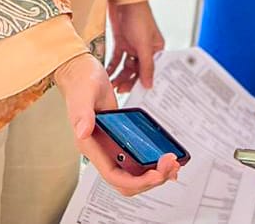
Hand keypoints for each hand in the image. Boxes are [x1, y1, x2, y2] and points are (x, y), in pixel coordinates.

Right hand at [54, 52, 179, 196]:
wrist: (82, 73)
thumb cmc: (81, 83)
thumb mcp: (83, 94)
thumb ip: (82, 114)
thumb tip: (83, 133)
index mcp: (90, 145)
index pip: (113, 175)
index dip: (135, 181)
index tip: (156, 174)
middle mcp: (101, 151)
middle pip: (126, 181)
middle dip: (150, 179)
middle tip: (172, 166)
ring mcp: (111, 147)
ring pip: (133, 175)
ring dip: (153, 175)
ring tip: (173, 165)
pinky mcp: (120, 140)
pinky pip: (136, 161)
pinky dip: (151, 164)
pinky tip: (164, 158)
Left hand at [107, 0, 164, 92]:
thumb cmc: (139, 16)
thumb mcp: (144, 44)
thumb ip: (146, 66)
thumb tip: (149, 84)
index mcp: (156, 49)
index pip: (151, 71)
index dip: (143, 82)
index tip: (135, 93)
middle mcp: (145, 49)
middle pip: (137, 70)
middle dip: (128, 80)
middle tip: (120, 90)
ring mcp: (132, 46)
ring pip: (126, 66)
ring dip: (119, 75)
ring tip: (113, 84)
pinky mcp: (121, 42)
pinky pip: (116, 59)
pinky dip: (112, 67)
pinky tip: (108, 74)